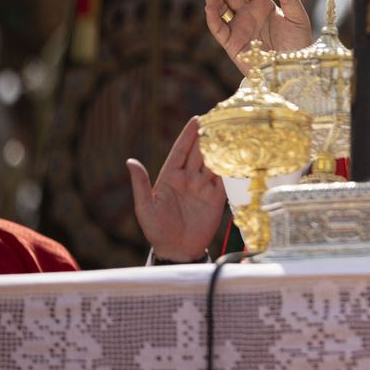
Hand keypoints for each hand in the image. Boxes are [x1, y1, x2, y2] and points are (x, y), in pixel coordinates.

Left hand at [128, 117, 226, 260]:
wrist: (176, 251)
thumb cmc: (156, 230)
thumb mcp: (145, 207)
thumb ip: (141, 184)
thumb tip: (130, 161)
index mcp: (170, 176)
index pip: (181, 151)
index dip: (188, 135)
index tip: (196, 119)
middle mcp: (188, 179)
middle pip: (200, 153)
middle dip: (208, 136)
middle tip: (219, 118)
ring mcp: (203, 188)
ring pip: (215, 163)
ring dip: (223, 149)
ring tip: (232, 133)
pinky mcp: (216, 199)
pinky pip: (225, 181)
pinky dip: (232, 169)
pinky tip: (239, 157)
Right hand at [202, 0, 312, 69]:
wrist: (293, 70)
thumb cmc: (298, 45)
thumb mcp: (298, 19)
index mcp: (264, 6)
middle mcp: (249, 15)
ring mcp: (239, 28)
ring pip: (221, 8)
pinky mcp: (232, 44)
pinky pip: (219, 29)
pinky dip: (213, 18)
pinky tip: (209, 5)